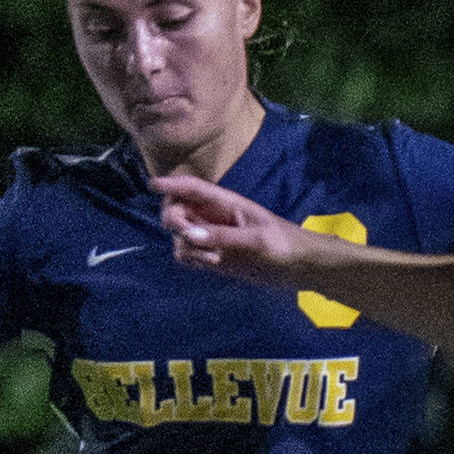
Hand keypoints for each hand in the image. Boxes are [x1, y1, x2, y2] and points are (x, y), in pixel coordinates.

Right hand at [154, 174, 325, 286]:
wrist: (300, 268)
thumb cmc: (284, 245)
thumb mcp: (257, 240)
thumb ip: (223, 238)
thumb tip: (189, 236)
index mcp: (226, 203)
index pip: (193, 188)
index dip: (172, 184)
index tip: (153, 185)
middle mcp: (214, 217)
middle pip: (176, 210)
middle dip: (175, 220)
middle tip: (188, 235)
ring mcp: (212, 237)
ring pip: (179, 236)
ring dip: (186, 245)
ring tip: (212, 258)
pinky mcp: (213, 257)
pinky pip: (188, 254)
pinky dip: (192, 259)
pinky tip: (211, 264)